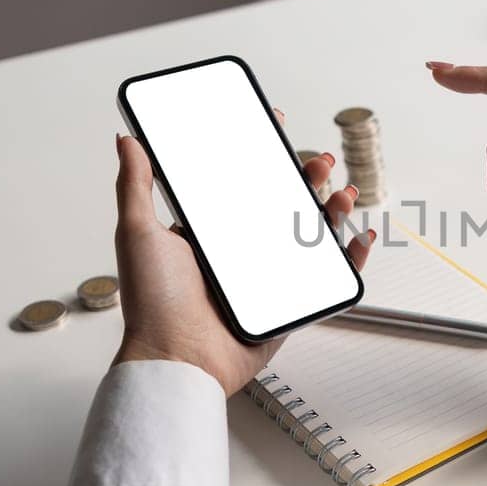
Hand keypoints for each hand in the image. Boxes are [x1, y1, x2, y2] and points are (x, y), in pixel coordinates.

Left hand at [111, 119, 371, 396]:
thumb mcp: (138, 234)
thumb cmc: (153, 305)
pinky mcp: (286, 304)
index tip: (273, 125)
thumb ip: (135, 185)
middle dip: (307, 176)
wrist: (178, 360)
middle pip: (283, 203)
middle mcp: (239, 251)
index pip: (241, 181)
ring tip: (342, 194)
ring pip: (309, 234)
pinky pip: (326, 278)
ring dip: (332, 210)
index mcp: (209, 231)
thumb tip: (128, 140)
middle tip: (318, 161)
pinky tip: (359, 238)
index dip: (261, 152)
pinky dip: (350, 259)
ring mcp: (265, 277)